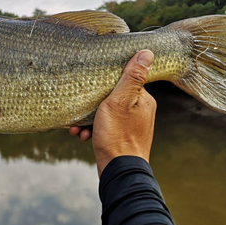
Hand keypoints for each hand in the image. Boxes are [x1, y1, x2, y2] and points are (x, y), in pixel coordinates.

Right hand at [70, 50, 156, 176]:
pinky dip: (92, 129)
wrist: (119, 172)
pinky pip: (105, 127)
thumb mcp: (119, 101)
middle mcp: (140, 111)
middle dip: (93, 103)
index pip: (125, 81)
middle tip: (81, 109)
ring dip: (89, 118)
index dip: (106, 83)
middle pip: (113, 97)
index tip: (92, 86)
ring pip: (106, 113)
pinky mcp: (122, 138)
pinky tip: (83, 135)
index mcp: (143, 100)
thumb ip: (131, 78)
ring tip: (78, 127)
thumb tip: (147, 52)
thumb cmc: (117, 136)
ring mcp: (132, 126)